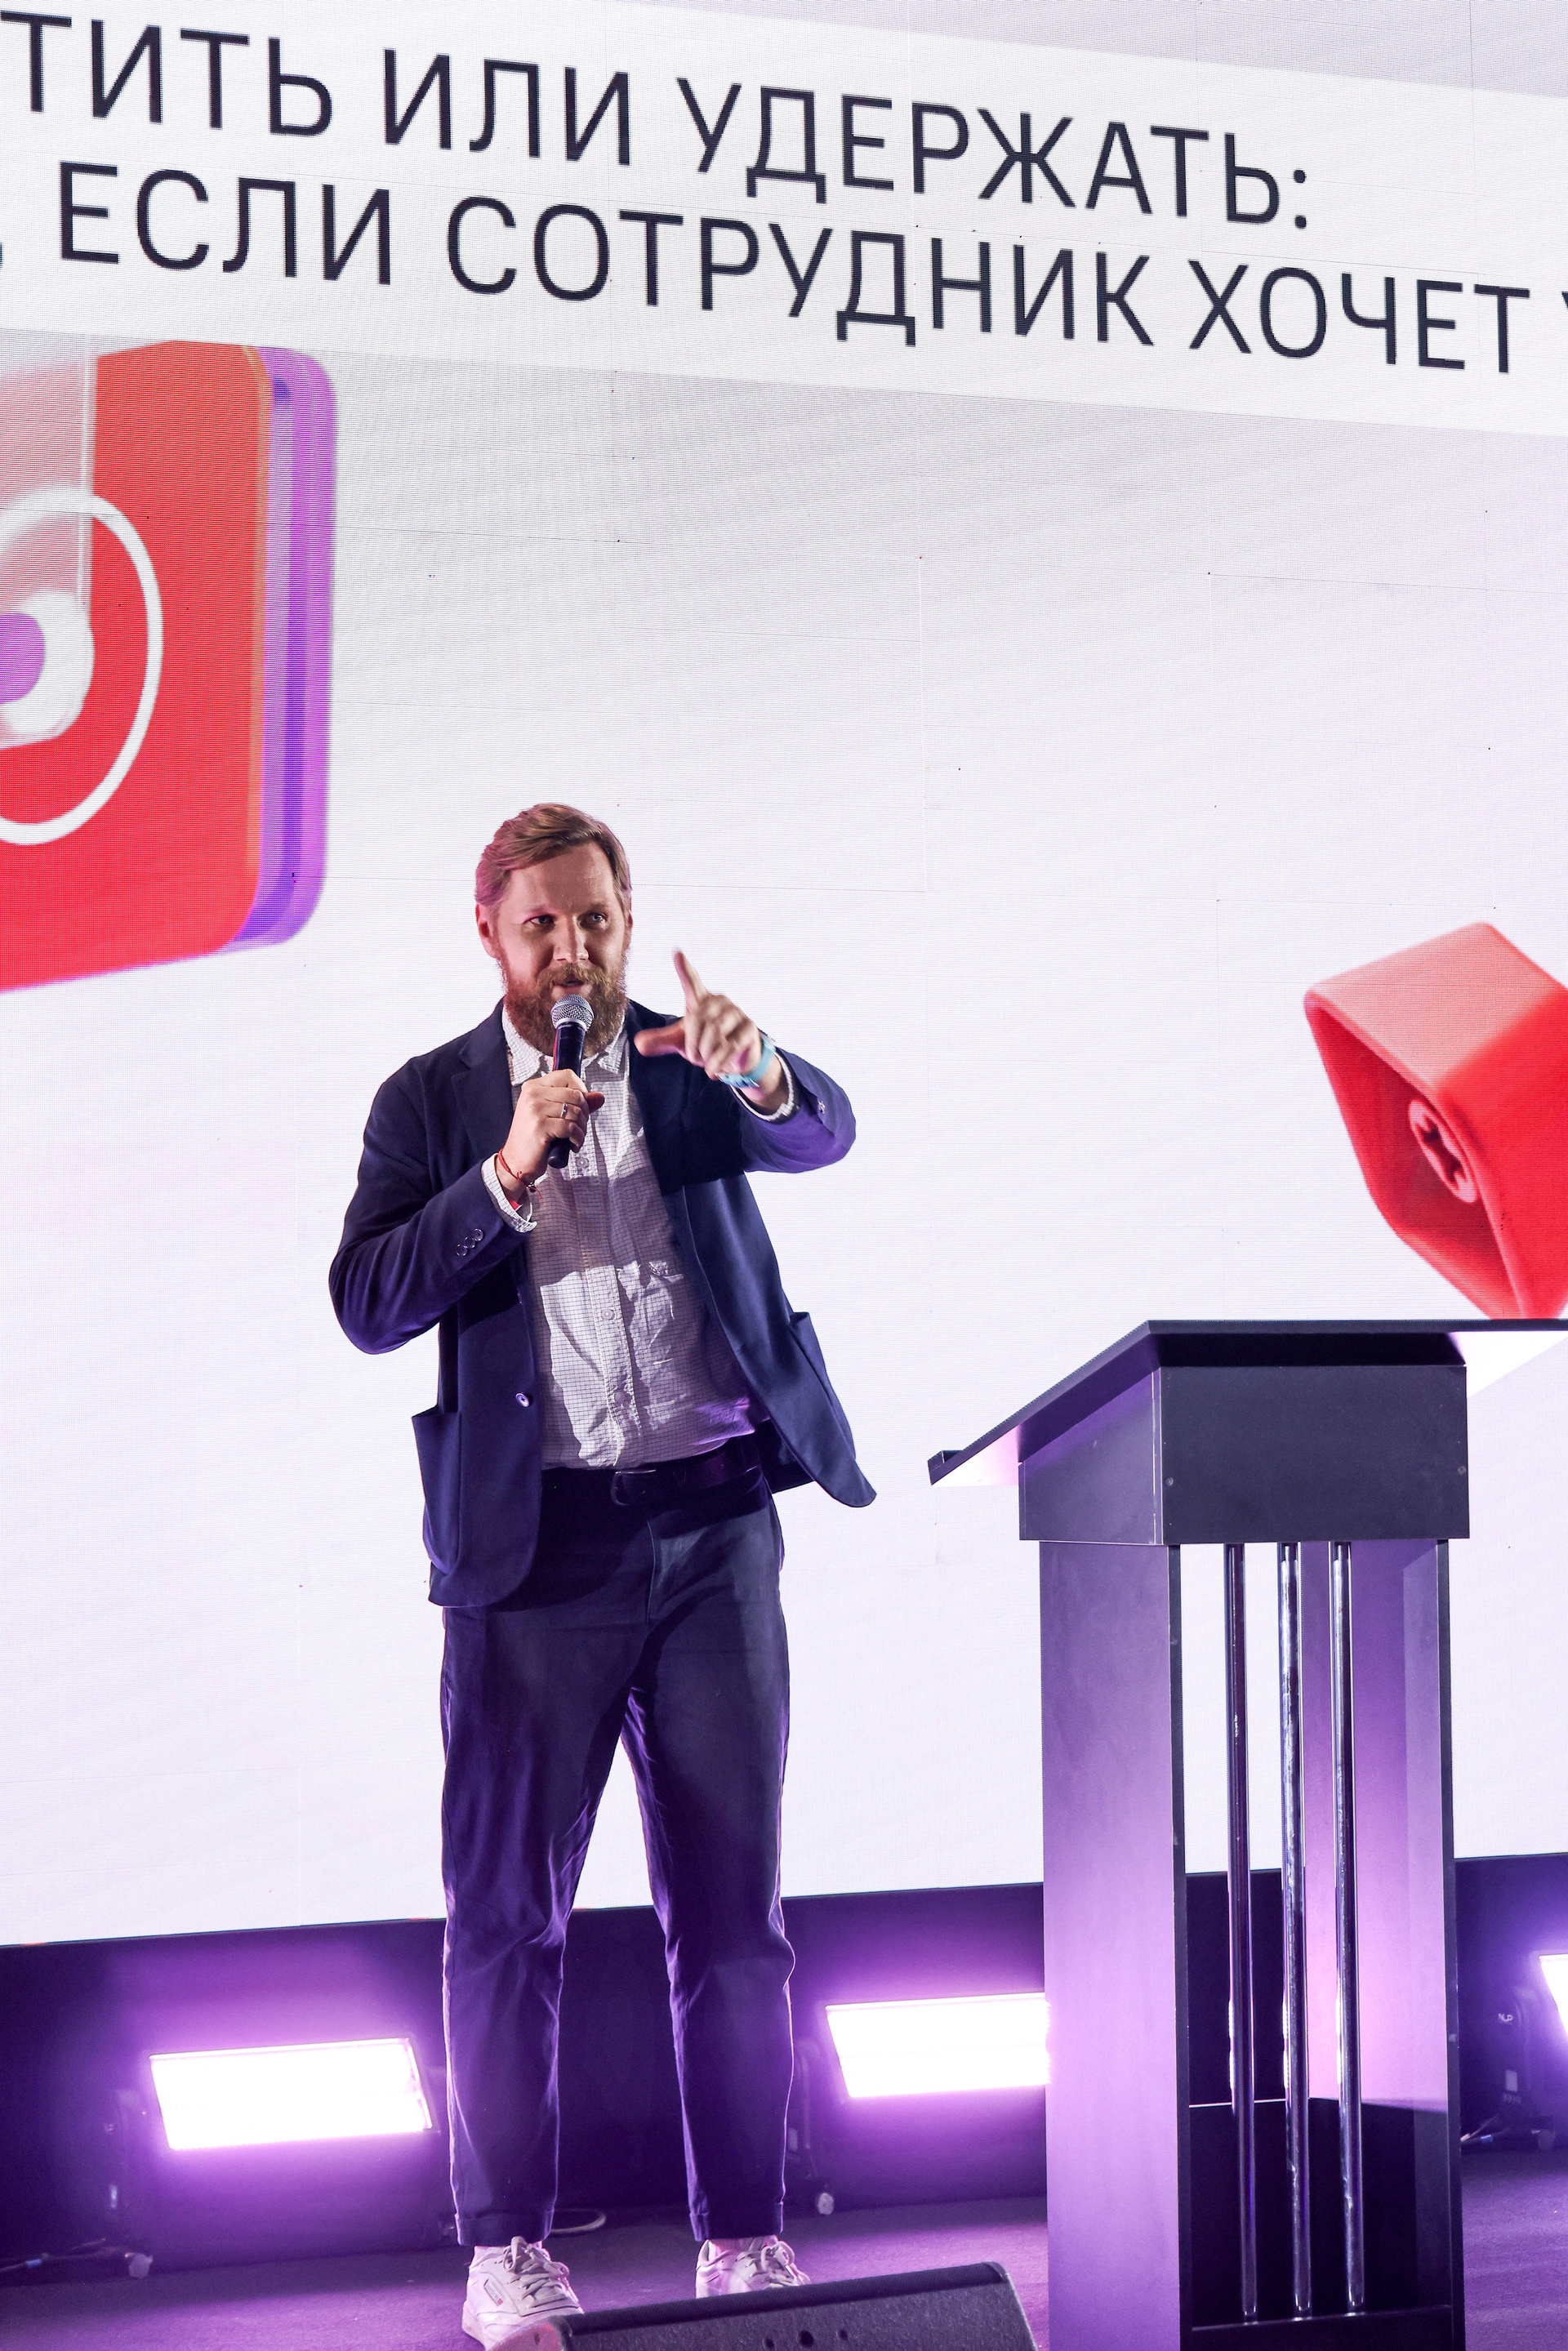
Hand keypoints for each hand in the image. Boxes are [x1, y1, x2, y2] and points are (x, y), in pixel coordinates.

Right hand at [497, 1070, 604, 1188]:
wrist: (516, 1161)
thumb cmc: (533, 1138)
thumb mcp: (552, 1115)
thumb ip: (576, 1104)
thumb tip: (599, 1097)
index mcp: (534, 1087)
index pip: (567, 1075)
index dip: (581, 1089)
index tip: (581, 1105)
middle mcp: (533, 1095)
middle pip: (575, 1094)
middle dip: (585, 1113)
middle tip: (579, 1126)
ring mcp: (535, 1109)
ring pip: (576, 1111)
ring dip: (582, 1128)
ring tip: (575, 1137)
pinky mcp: (540, 1126)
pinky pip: (571, 1128)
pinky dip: (578, 1139)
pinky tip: (572, 1145)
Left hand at [634, 951, 784, 1105]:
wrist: (735, 1062)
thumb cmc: (707, 1044)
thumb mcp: (682, 1042)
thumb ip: (662, 1040)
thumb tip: (639, 1044)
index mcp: (701, 1001)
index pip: (691, 982)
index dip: (684, 969)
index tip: (677, 952)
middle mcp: (719, 1002)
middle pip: (698, 1020)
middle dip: (693, 1045)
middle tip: (695, 1058)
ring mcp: (737, 1013)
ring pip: (714, 1033)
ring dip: (706, 1054)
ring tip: (706, 1063)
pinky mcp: (749, 1029)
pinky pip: (729, 1046)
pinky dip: (717, 1062)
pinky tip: (714, 1071)